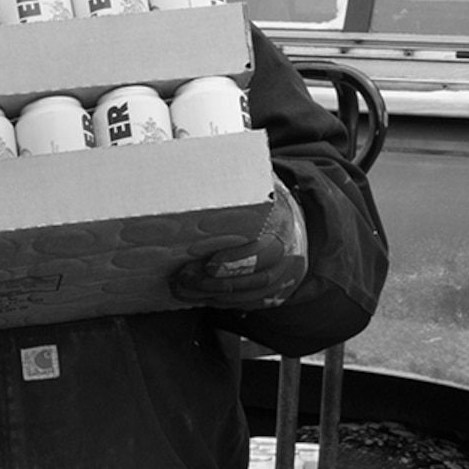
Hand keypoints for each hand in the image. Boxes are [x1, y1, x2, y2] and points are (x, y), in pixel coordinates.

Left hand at [172, 181, 309, 309]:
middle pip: (257, 278)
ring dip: (212, 295)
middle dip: (216, 283)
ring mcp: (281, 274)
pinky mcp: (271, 289)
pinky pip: (247, 302)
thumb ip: (232, 179)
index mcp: (282, 225)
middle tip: (183, 277)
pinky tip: (195, 295)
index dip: (239, 261)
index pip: (267, 251)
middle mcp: (287, 254)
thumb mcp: (251, 183)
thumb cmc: (258, 199)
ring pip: (250, 294)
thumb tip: (197, 167)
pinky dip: (219, 302)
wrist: (286, 217)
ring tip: (181, 287)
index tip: (209, 264)